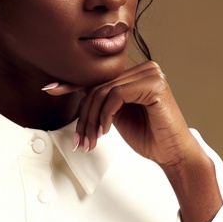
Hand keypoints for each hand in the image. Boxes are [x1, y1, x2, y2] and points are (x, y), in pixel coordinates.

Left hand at [43, 60, 197, 166]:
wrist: (173, 153)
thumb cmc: (150, 136)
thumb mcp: (116, 116)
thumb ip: (102, 101)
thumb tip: (77, 94)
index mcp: (135, 73)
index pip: (98, 77)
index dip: (71, 83)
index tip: (49, 88)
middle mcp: (144, 68)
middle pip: (98, 86)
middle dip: (84, 117)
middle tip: (80, 141)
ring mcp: (151, 74)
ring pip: (104, 91)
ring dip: (92, 120)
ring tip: (92, 140)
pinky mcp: (154, 84)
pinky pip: (116, 95)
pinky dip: (106, 115)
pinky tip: (106, 131)